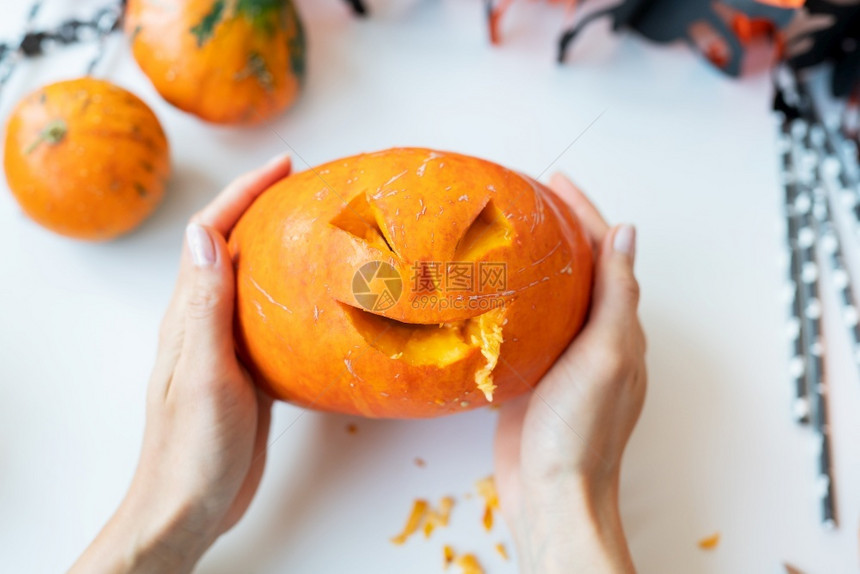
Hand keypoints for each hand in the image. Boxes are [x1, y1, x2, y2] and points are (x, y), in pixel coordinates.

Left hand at [70, 153, 291, 573]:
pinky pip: (270, 319)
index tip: (284, 166)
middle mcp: (204, 321)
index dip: (243, 193)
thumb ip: (205, 305)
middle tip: (308, 189)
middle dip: (264, 208)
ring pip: (253, 281)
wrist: (191, 505)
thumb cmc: (193, 447)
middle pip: (232, 247)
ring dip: (280, 248)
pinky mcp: (248, 372)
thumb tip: (204, 234)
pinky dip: (292, 295)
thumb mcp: (202, 372)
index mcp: (188, 313)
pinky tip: (319, 301)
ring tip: (320, 231)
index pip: (211, 234)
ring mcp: (226, 347)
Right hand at [494, 173, 645, 573]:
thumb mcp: (606, 354)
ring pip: (550, 295)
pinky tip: (488, 290)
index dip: (583, 213)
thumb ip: (617, 294)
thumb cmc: (583, 430)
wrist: (551, 491)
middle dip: (557, 229)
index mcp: (619, 327)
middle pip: (577, 268)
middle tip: (524, 198)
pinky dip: (511, 299)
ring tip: (504, 232)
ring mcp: (562, 357)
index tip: (555, 181)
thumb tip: (625, 233)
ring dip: (533, 261)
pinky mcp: (533, 375)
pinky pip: (525, 325)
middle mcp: (594, 337)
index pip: (605, 253)